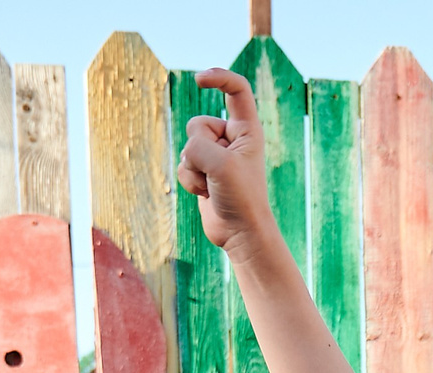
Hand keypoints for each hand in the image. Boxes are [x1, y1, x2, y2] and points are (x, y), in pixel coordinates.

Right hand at [177, 67, 272, 250]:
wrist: (241, 232)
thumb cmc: (241, 197)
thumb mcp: (220, 165)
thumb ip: (198, 145)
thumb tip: (188, 152)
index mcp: (248, 129)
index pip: (237, 90)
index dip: (218, 79)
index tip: (199, 79)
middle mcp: (232, 139)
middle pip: (198, 125)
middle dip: (200, 149)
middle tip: (219, 172)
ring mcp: (217, 155)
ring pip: (188, 147)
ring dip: (195, 169)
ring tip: (214, 186)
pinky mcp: (204, 171)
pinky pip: (184, 165)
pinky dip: (190, 181)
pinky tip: (206, 193)